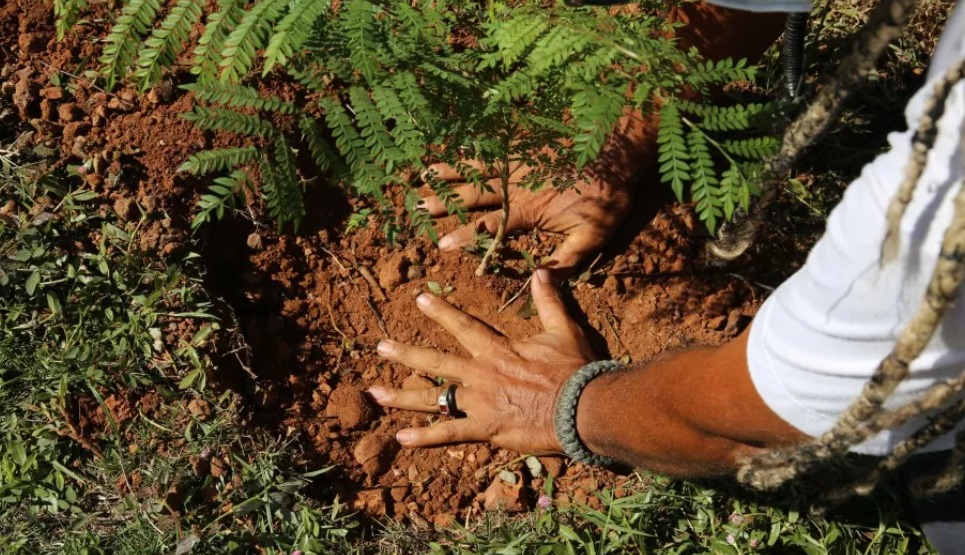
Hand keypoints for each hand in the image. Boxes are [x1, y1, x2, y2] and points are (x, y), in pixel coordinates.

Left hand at [367, 268, 595, 453]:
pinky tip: (401, 438)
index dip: (440, 312)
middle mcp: (481, 374)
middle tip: (380, 347)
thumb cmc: (574, 370)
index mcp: (498, 350)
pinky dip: (425, 437)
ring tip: (374, 393)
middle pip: (436, 361)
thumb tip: (542, 272)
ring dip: (402, 395)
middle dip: (406, 353)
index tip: (418, 299)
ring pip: (433, 399)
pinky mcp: (486, 429)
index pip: (463, 326)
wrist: (582, 409)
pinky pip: (449, 434)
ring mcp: (480, 403)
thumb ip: (548, 301)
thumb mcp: (563, 330)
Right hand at [420, 158, 631, 272]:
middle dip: (443, 202)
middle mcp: (516, 185)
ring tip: (423, 174)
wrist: (618, 147)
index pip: (490, 227)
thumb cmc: (607, 195)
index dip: (465, 236)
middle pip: (473, 195)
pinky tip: (457, 147)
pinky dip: (471, 149)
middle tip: (416, 206)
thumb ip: (566, 259)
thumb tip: (541, 281)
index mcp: (528, 210)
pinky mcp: (526, 146)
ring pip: (477, 169)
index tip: (441, 246)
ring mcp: (519, 162)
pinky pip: (492, 147)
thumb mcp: (593, 235)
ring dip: (449, 173)